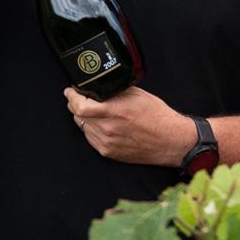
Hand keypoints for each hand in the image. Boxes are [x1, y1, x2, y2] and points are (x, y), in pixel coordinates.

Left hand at [64, 84, 196, 167]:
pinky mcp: (108, 153)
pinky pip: (91, 139)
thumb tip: (98, 86)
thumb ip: (115, 90)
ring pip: (83, 127)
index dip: (71, 97)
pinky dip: (92, 130)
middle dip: (75, 105)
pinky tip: (102, 124)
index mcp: (115, 111)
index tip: (70, 91)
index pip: (80, 106)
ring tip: (94, 112)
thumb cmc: (157, 117)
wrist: (170, 141)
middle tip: (79, 99)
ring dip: (84, 118)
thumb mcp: (137, 94)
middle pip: (78, 116)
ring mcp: (107, 143)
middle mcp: (108, 128)